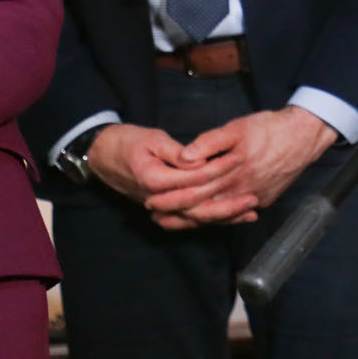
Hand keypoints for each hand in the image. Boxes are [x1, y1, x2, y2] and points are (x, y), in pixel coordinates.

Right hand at [86, 123, 259, 229]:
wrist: (103, 156)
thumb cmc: (129, 142)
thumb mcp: (152, 139)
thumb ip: (176, 152)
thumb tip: (198, 161)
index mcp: (154, 179)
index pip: (192, 180)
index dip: (217, 171)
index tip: (239, 163)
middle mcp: (157, 199)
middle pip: (197, 208)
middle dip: (227, 205)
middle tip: (253, 198)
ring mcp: (160, 207)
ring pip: (195, 219)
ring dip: (224, 218)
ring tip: (251, 213)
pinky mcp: (165, 209)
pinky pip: (189, 220)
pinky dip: (211, 220)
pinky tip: (232, 218)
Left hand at [161, 107, 337, 218]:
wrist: (305, 136)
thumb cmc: (270, 128)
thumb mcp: (238, 127)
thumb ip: (210, 142)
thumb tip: (184, 157)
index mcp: (231, 171)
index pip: (195, 189)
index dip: (172, 196)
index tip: (152, 200)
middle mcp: (241, 189)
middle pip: (203, 207)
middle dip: (178, 213)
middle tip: (156, 216)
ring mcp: (254, 197)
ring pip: (219, 215)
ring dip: (195, 219)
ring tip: (174, 221)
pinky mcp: (264, 200)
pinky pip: (236, 214)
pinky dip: (219, 219)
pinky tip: (207, 219)